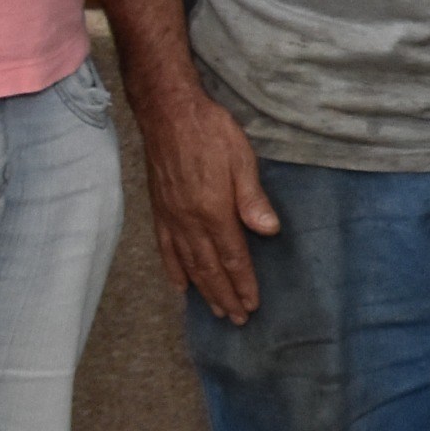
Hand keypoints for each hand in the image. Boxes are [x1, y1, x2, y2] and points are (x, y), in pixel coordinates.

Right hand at [137, 88, 277, 323]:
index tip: (253, 304)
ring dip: (204, 290)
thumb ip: (252, 198)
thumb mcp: (241, 159)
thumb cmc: (210, 131)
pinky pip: (165, 248)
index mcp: (214, 210)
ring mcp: (172, 217)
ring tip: (217, 310)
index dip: (243, 283)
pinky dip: (173, 270)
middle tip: (238, 318)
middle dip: (225, 295)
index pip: (232, 257)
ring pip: (188, 264)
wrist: (168, 113)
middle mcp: (190, 220)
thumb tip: (270, 231)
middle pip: (210, 268)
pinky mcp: (160, 210)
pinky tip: (180, 285)